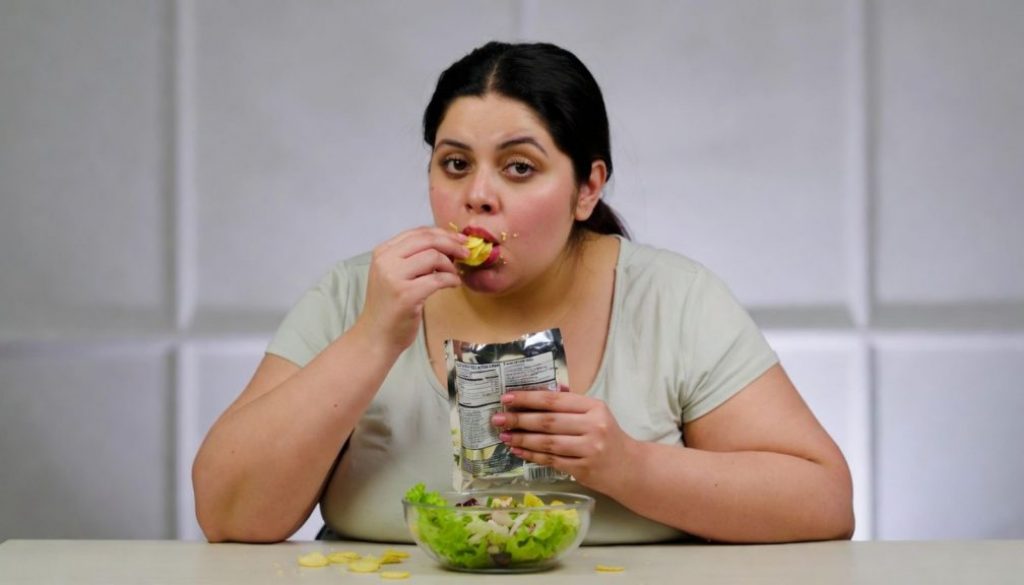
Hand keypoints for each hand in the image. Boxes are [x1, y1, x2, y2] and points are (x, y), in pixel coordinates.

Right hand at [358, 226, 467, 351]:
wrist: (376, 336)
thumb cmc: (389, 306)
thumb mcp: (393, 274)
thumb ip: (411, 258)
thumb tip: (445, 245)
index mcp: (383, 252)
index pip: (417, 232)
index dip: (442, 233)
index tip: (459, 239)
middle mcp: (386, 261)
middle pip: (427, 240)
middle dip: (451, 243)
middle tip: (466, 252)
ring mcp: (395, 278)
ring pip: (433, 257)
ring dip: (450, 265)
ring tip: (454, 275)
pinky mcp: (406, 295)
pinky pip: (438, 279)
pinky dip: (451, 280)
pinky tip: (454, 284)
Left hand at [491, 388, 637, 493]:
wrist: (630, 468)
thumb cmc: (608, 437)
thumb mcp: (595, 414)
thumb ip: (571, 402)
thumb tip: (544, 388)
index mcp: (594, 407)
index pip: (555, 400)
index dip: (529, 398)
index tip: (507, 398)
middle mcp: (593, 426)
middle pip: (548, 421)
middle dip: (519, 419)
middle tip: (498, 419)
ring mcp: (589, 449)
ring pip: (548, 443)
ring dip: (522, 439)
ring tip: (505, 436)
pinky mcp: (583, 469)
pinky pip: (551, 460)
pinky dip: (532, 455)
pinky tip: (519, 451)